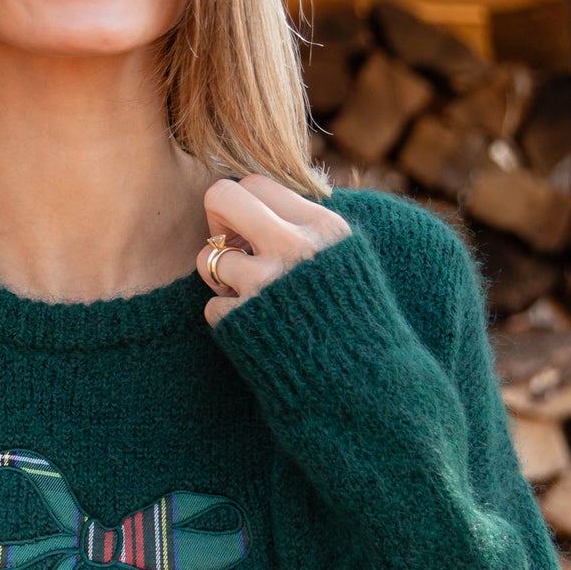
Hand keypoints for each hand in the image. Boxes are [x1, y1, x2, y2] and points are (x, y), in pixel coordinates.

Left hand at [197, 175, 351, 326]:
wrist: (362, 386)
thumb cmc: (352, 321)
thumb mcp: (346, 259)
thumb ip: (306, 227)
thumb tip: (253, 198)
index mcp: (323, 228)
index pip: (256, 183)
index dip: (244, 204)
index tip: (251, 229)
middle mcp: (295, 248)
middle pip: (221, 197)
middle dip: (216, 221)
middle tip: (229, 245)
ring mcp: (266, 284)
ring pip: (208, 257)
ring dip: (221, 279)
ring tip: (250, 297)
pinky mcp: (243, 321)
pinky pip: (212, 306)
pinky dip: (228, 319)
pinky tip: (257, 331)